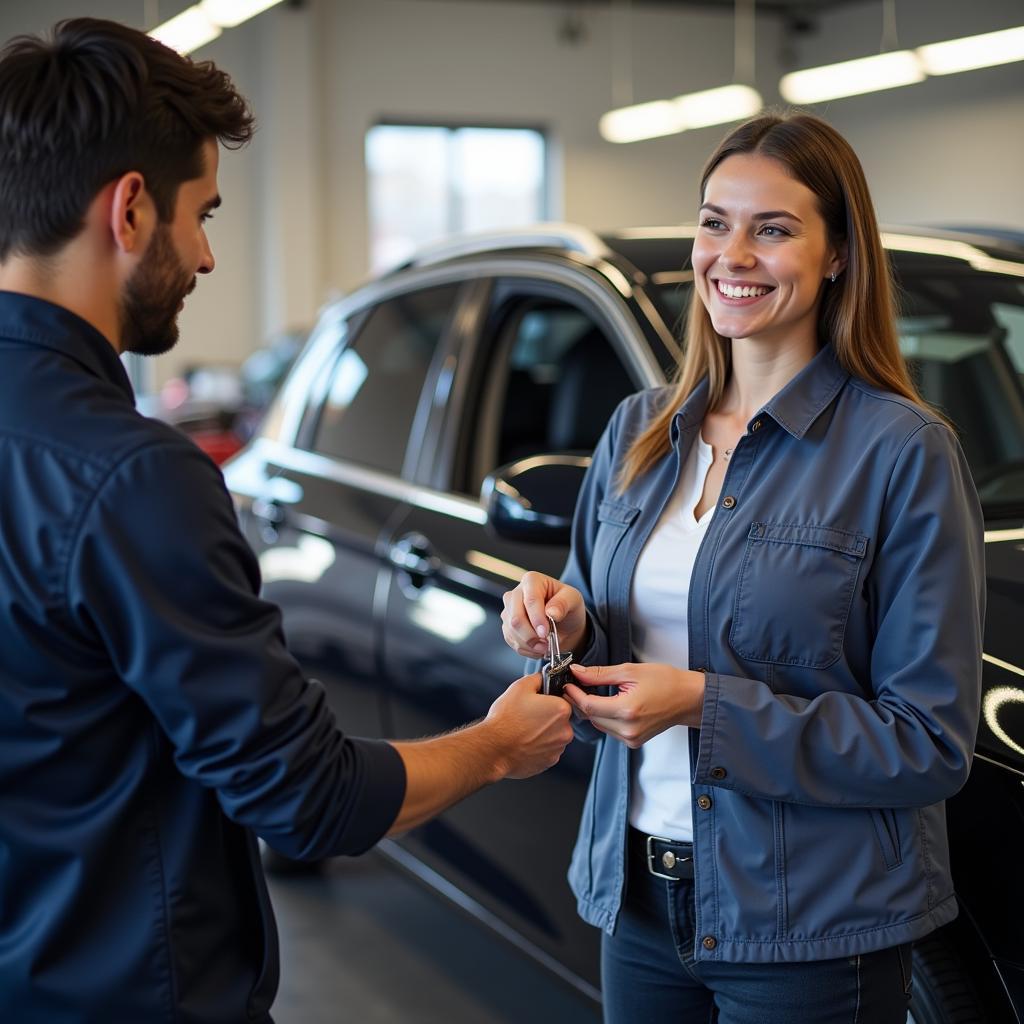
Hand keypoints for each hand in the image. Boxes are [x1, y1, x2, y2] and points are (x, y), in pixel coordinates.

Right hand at [484, 674, 573, 778]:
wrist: (493, 748)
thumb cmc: (505, 720)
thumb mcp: (519, 687)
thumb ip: (537, 678)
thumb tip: (544, 677)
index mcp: (561, 709)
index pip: (561, 700)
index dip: (547, 700)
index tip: (535, 704)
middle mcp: (565, 731)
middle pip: (559, 719)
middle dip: (546, 717)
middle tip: (527, 717)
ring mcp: (558, 749)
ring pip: (554, 735)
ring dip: (543, 733)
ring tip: (523, 731)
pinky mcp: (549, 762)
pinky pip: (547, 750)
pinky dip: (538, 746)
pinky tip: (524, 742)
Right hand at [501, 571, 586, 658]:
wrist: (565, 623)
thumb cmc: (568, 607)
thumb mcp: (574, 600)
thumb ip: (563, 603)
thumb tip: (551, 612)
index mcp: (532, 580)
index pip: (530, 600)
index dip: (536, 618)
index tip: (545, 632)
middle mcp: (516, 593)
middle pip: (516, 618)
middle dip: (531, 635)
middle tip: (546, 644)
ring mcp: (509, 610)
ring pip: (511, 631)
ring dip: (529, 644)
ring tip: (545, 646)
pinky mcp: (507, 625)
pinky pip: (511, 640)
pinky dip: (526, 648)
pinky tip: (538, 647)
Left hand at [563, 662, 705, 747]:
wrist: (688, 699)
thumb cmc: (665, 681)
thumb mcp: (631, 671)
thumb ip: (600, 674)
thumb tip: (577, 672)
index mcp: (627, 710)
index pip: (589, 706)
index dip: (574, 694)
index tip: (567, 684)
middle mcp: (628, 729)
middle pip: (591, 717)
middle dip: (580, 701)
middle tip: (576, 684)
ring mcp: (631, 738)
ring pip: (598, 724)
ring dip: (592, 709)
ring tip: (591, 692)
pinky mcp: (633, 742)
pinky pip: (609, 729)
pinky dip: (604, 717)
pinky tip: (607, 703)